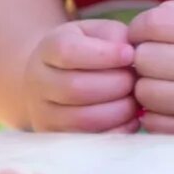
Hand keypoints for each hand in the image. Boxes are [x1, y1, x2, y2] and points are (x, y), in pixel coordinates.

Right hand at [19, 19, 139, 132]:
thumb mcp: (96, 33)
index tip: (130, 54)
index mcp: (48, 49)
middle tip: (135, 80)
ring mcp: (43, 114)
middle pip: (76, 88)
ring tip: (134, 100)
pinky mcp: (58, 138)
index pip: (68, 52)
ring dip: (118, 110)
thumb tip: (129, 56)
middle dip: (116, 85)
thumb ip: (113, 36)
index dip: (104, 55)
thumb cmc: (87, 52)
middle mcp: (38, 82)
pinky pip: (90, 141)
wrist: (55, 80)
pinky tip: (130, 118)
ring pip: (82, 119)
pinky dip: (116, 131)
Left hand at [126, 0, 173, 133]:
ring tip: (162, 84)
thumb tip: (137, 26)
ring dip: (146, 87)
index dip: (138, 28)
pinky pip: (151, 120)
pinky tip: (168, 106)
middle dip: (143, 58)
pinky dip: (153, 113)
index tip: (141, 36)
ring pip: (143, 90)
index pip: (155, 23)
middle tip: (156, 63)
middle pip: (145, 57)